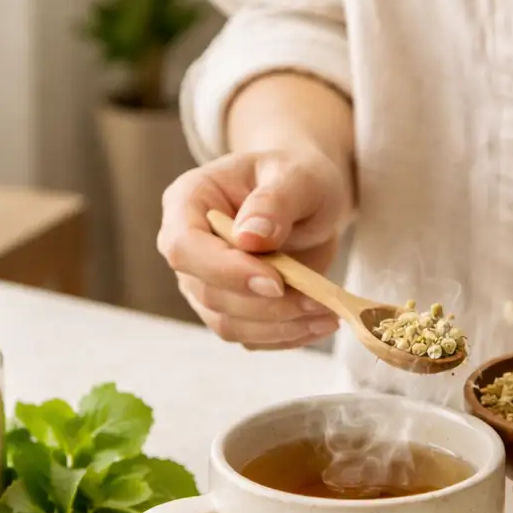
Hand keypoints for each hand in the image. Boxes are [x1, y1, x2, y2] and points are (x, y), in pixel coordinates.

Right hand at [158, 148, 347, 349]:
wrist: (308, 198)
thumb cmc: (297, 178)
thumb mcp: (298, 175)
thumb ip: (275, 201)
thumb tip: (250, 236)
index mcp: (189, 201)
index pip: (185, 247)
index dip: (226, 271)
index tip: (276, 282)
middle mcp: (189, 248)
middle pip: (209, 293)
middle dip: (266, 306)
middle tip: (319, 301)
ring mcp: (205, 284)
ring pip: (228, 324)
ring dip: (279, 328)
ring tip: (327, 316)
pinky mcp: (229, 310)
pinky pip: (250, 337)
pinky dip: (286, 336)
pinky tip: (317, 323)